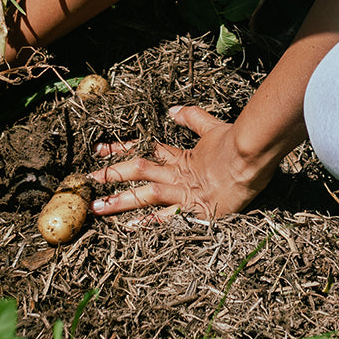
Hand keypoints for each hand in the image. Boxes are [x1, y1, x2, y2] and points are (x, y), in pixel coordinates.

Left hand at [90, 105, 274, 222]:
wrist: (251, 156)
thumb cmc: (237, 142)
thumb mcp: (213, 126)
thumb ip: (192, 118)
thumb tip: (172, 111)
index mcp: (182, 155)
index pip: (145, 150)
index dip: (121, 150)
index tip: (100, 150)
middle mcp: (177, 173)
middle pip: (138, 170)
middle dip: (111, 175)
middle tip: (87, 180)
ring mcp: (182, 191)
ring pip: (144, 194)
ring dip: (119, 200)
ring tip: (96, 207)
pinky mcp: (192, 207)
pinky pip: (165, 216)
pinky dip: (147, 222)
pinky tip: (127, 227)